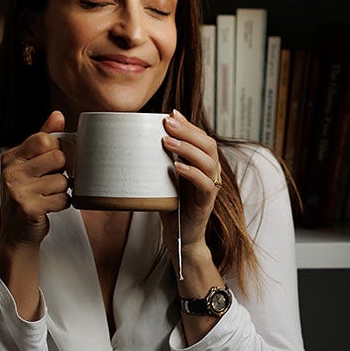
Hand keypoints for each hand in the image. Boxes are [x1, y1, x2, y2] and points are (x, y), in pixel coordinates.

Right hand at [0, 110, 70, 251]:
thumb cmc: (25, 195)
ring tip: (46, 196)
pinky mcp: (29, 208)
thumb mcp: (28, 165)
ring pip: (63, 180)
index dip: (55, 152)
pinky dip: (61, 205)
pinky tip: (48, 207)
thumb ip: (42, 139)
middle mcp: (11, 172)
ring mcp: (18, 190)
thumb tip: (58, 114)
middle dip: (60, 172)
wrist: (15, 234)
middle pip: (58, 157)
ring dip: (61, 191)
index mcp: (11, 157)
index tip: (48, 165)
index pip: (46, 139)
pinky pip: (63, 199)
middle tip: (48, 183)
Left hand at [161, 109, 221, 258]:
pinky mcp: (206, 203)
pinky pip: (205, 184)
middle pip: (208, 144)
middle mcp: (210, 173)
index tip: (170, 113)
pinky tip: (177, 166)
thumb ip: (161, 161)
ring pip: (208, 161)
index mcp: (203, 164)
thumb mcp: (165, 179)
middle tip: (167, 123)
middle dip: (188, 131)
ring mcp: (210, 188)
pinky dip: (192, 173)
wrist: (181, 237)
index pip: (201, 138)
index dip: (188, 124)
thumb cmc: (172, 206)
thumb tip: (139, 140)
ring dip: (187, 149)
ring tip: (167, 142)